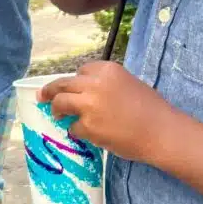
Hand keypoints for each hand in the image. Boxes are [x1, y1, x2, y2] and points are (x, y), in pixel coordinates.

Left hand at [40, 62, 171, 162]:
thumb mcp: (128, 83)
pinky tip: (87, 134)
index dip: (76, 81)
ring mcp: (89, 105)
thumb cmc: (151, 109)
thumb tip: (87, 92)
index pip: (81, 71)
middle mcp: (95, 83)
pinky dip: (77, 130)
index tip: (71, 87)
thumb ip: (106, 84)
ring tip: (57, 114)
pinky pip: (73, 127)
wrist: (160, 131)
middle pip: (63, 83)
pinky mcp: (88, 126)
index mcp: (107, 69)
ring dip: (56, 109)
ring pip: (60, 102)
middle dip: (50, 90)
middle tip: (42, 95)